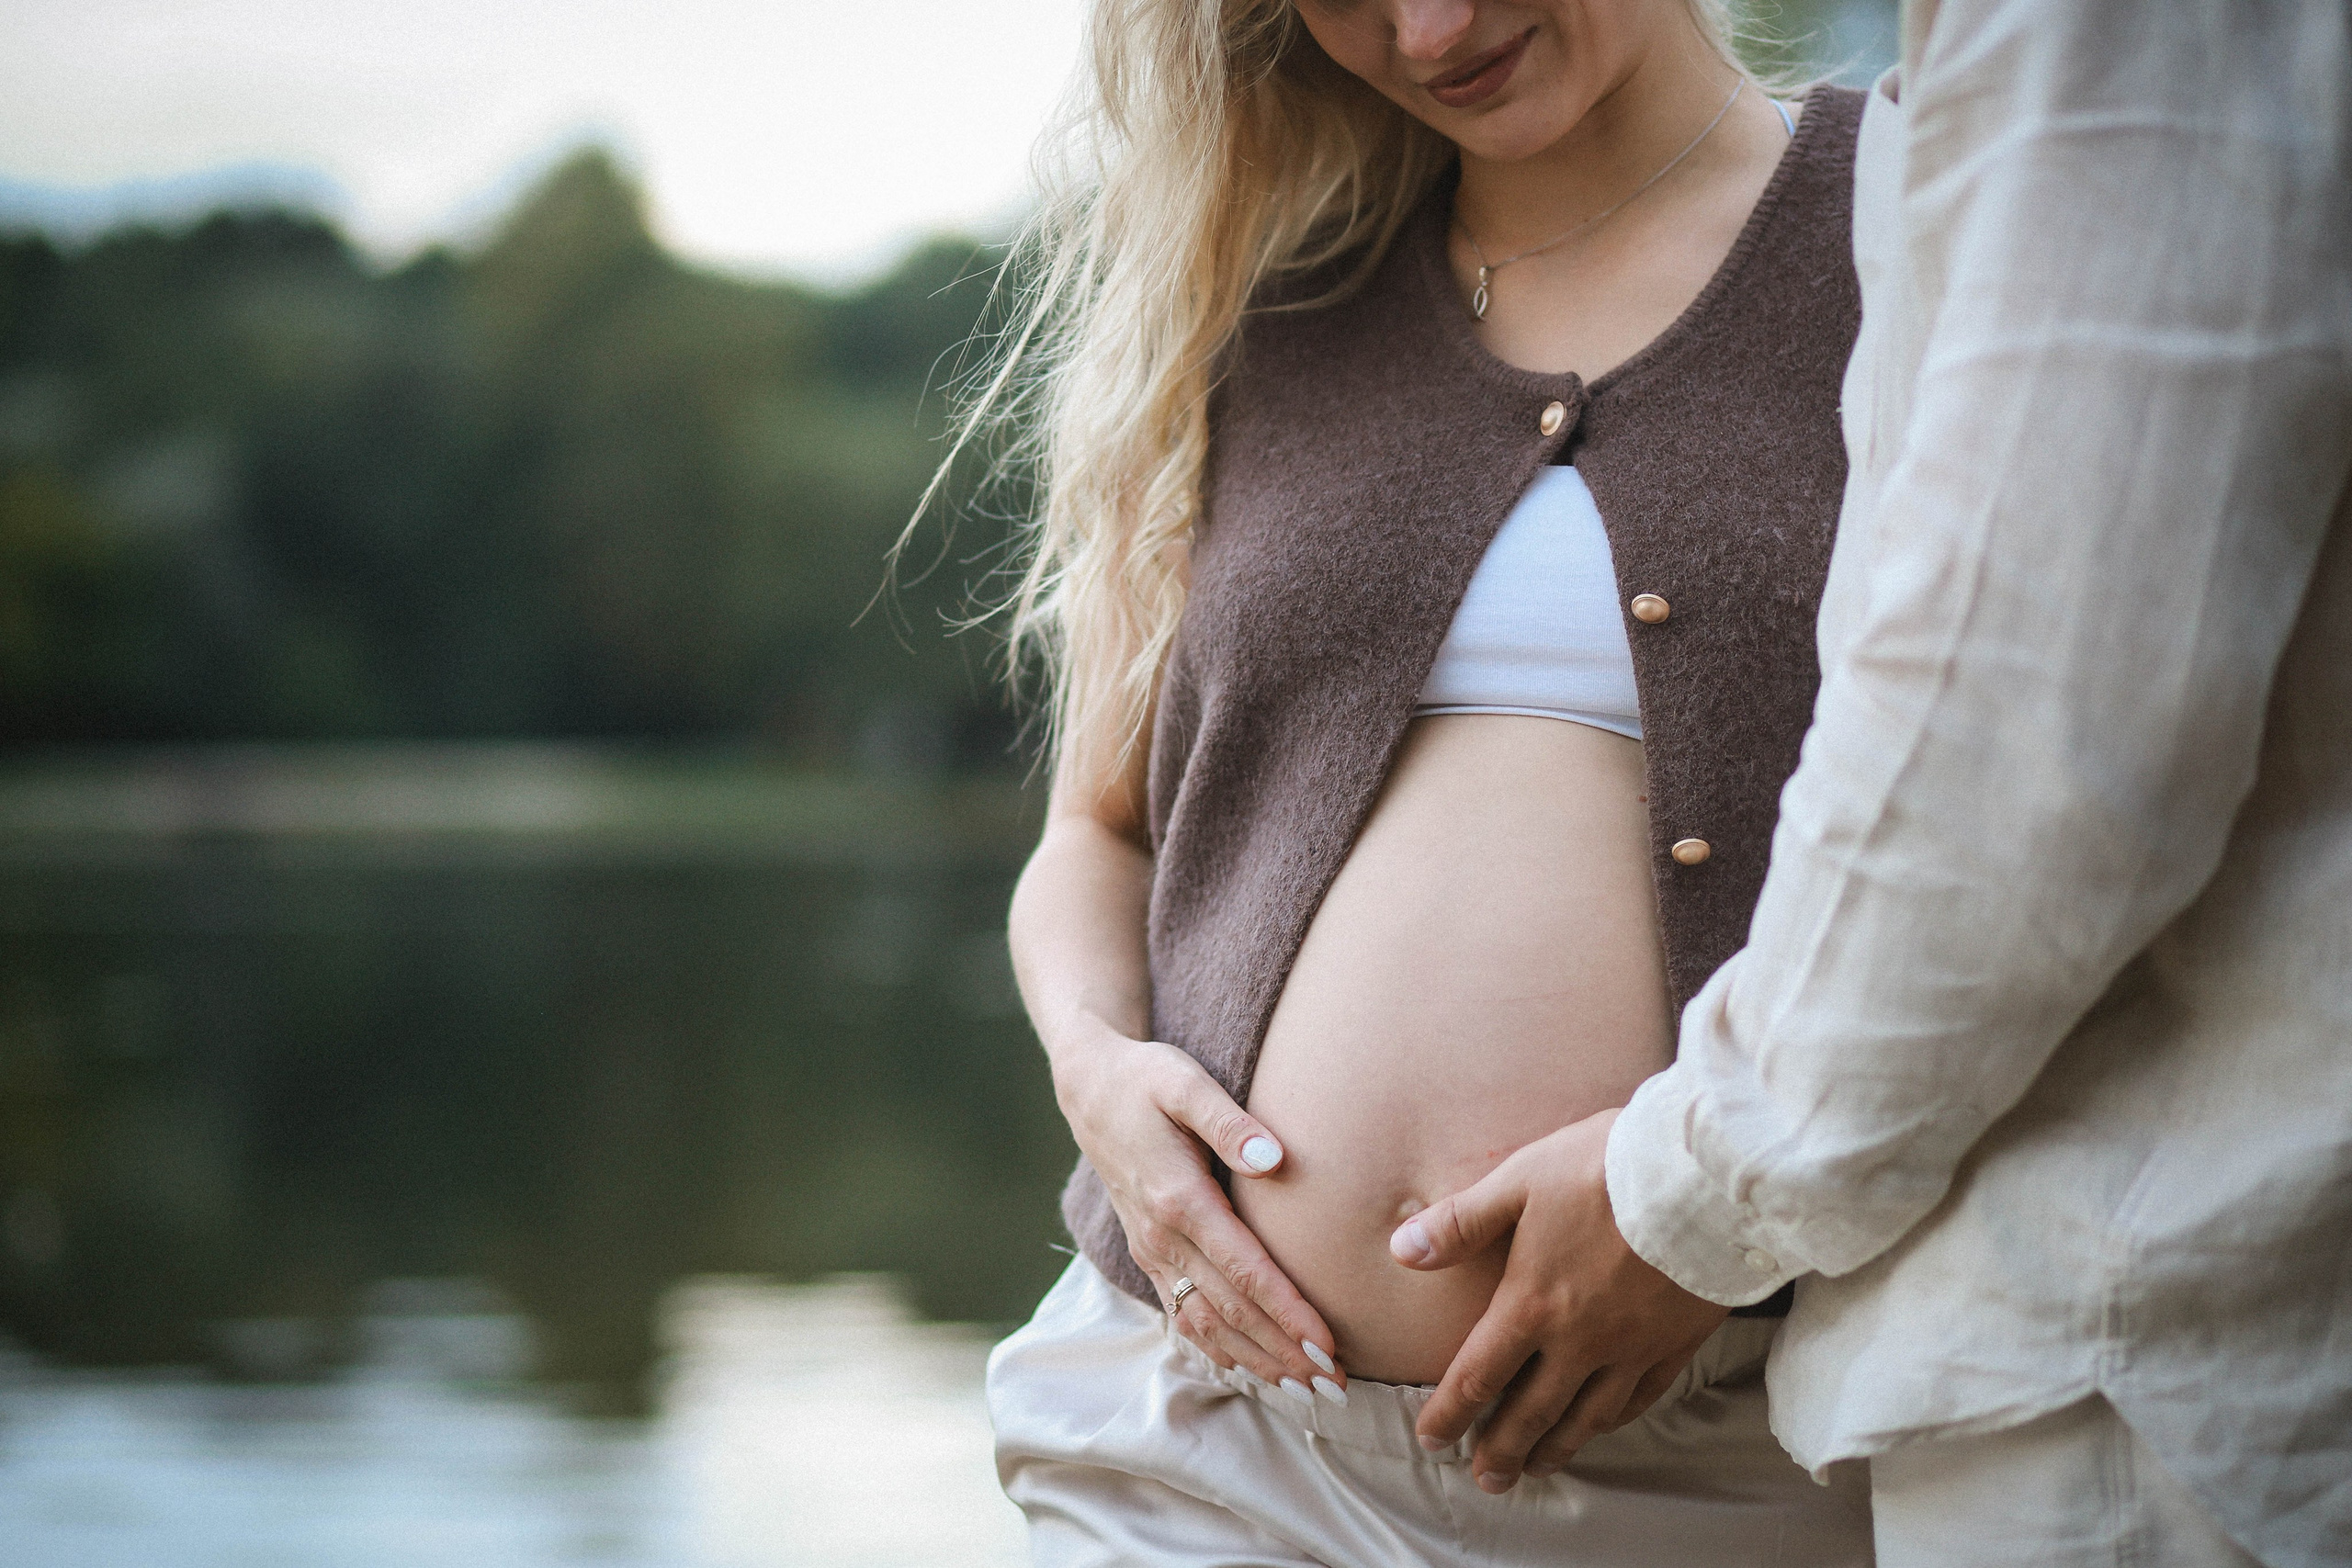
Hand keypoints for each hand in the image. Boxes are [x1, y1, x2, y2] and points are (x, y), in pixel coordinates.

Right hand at [1053, 1026, 1344, 1397]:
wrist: (1088, 1088)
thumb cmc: (1146, 1080)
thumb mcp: (1185, 1083)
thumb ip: (1230, 1122)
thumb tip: (1274, 1159)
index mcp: (1180, 1199)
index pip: (1245, 1271)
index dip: (1288, 1313)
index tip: (1329, 1344)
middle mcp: (1162, 1236)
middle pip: (1231, 1310)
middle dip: (1284, 1352)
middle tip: (1334, 1385)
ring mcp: (1151, 1250)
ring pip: (1205, 1324)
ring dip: (1256, 1360)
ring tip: (1303, 1388)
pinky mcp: (1148, 1253)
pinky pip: (1182, 1314)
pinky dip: (1218, 1348)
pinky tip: (1250, 1366)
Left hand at [1390, 1109, 1726, 1491]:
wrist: (1704, 1175)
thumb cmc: (1605, 1169)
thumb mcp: (1520, 1180)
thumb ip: (1461, 1222)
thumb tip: (1400, 1250)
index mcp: (1533, 1304)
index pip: (1479, 1377)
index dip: (1450, 1415)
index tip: (1431, 1441)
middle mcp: (1580, 1340)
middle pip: (1532, 1413)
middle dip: (1503, 1450)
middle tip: (1488, 1479)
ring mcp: (1632, 1347)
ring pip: (1588, 1417)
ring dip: (1557, 1447)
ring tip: (1538, 1467)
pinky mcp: (1677, 1342)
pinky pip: (1641, 1397)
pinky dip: (1615, 1419)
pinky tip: (1605, 1424)